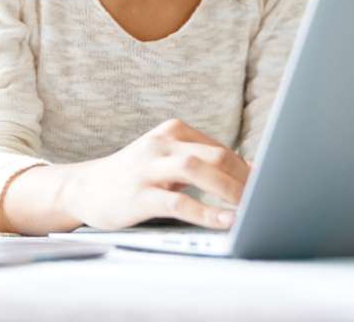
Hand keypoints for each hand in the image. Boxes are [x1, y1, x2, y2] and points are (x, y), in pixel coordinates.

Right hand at [60, 118, 252, 230]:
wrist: (84, 187)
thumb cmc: (133, 176)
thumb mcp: (164, 159)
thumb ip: (199, 161)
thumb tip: (247, 171)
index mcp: (172, 132)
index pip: (220, 147)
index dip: (248, 168)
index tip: (269, 185)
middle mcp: (161, 144)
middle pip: (215, 155)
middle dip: (245, 178)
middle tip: (266, 198)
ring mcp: (148, 168)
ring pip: (197, 170)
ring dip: (229, 190)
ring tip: (251, 207)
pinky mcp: (139, 194)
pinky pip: (178, 200)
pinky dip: (206, 211)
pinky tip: (224, 221)